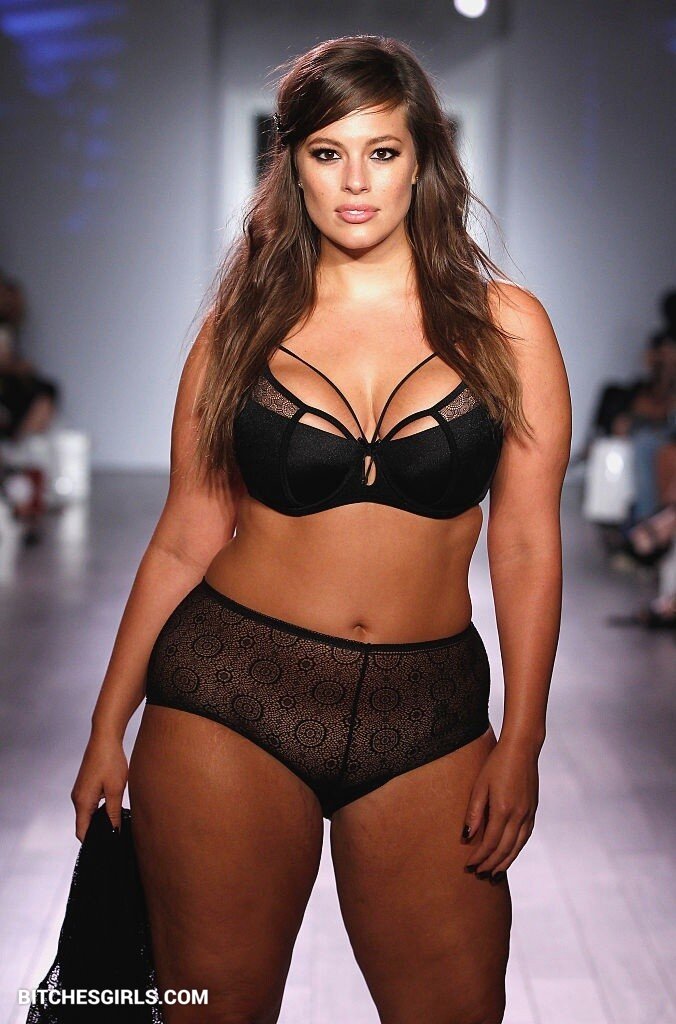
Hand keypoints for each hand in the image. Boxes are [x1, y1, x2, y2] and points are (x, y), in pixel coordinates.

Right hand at [70, 729, 127, 841]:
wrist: (105, 738)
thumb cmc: (110, 761)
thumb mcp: (115, 790)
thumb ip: (113, 812)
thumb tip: (114, 831)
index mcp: (82, 802)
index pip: (82, 832)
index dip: (93, 842)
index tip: (107, 846)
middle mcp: (77, 798)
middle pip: (84, 824)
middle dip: (98, 832)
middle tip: (116, 836)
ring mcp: (80, 792)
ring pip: (88, 814)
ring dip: (100, 820)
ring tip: (117, 824)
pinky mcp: (85, 786)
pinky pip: (89, 804)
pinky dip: (99, 810)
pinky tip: (113, 808)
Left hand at [461, 735, 539, 879]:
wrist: (522, 749)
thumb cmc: (497, 763)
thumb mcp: (480, 785)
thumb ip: (474, 812)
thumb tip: (467, 835)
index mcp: (503, 809)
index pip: (490, 843)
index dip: (479, 857)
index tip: (469, 865)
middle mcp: (518, 815)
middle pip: (504, 849)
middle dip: (491, 864)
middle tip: (479, 874)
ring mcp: (528, 814)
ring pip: (517, 846)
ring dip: (505, 862)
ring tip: (494, 873)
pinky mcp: (533, 810)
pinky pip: (525, 837)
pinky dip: (516, 849)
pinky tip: (510, 854)